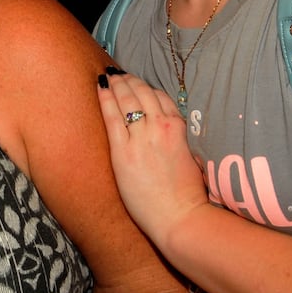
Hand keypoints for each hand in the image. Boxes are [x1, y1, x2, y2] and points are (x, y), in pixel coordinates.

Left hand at [97, 72, 210, 248]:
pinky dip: (105, 98)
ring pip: (127, 99)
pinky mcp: (122, 151)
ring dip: (117, 84)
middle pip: (142, 93)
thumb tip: (172, 133)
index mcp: (178, 128)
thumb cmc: (188, 195)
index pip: (161, 97)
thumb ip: (180, 141)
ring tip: (109, 76)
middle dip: (129, 80)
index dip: (147, 88)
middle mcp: (159, 127)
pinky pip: (111, 117)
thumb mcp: (192, 159)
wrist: (179, 218)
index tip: (138, 84)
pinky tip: (99, 87)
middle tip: (119, 74)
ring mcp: (140, 137)